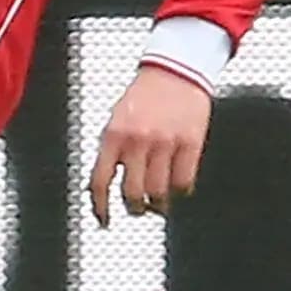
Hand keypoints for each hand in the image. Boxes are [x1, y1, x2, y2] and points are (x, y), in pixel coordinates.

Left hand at [86, 64, 211, 227]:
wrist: (175, 69)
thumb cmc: (145, 95)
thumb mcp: (117, 119)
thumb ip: (113, 150)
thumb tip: (106, 186)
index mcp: (114, 134)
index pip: (100, 181)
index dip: (101, 207)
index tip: (104, 220)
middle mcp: (138, 141)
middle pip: (133, 194)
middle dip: (135, 208)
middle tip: (138, 209)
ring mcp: (166, 143)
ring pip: (159, 193)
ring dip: (158, 204)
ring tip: (159, 202)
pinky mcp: (190, 143)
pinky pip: (184, 182)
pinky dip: (180, 191)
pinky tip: (177, 186)